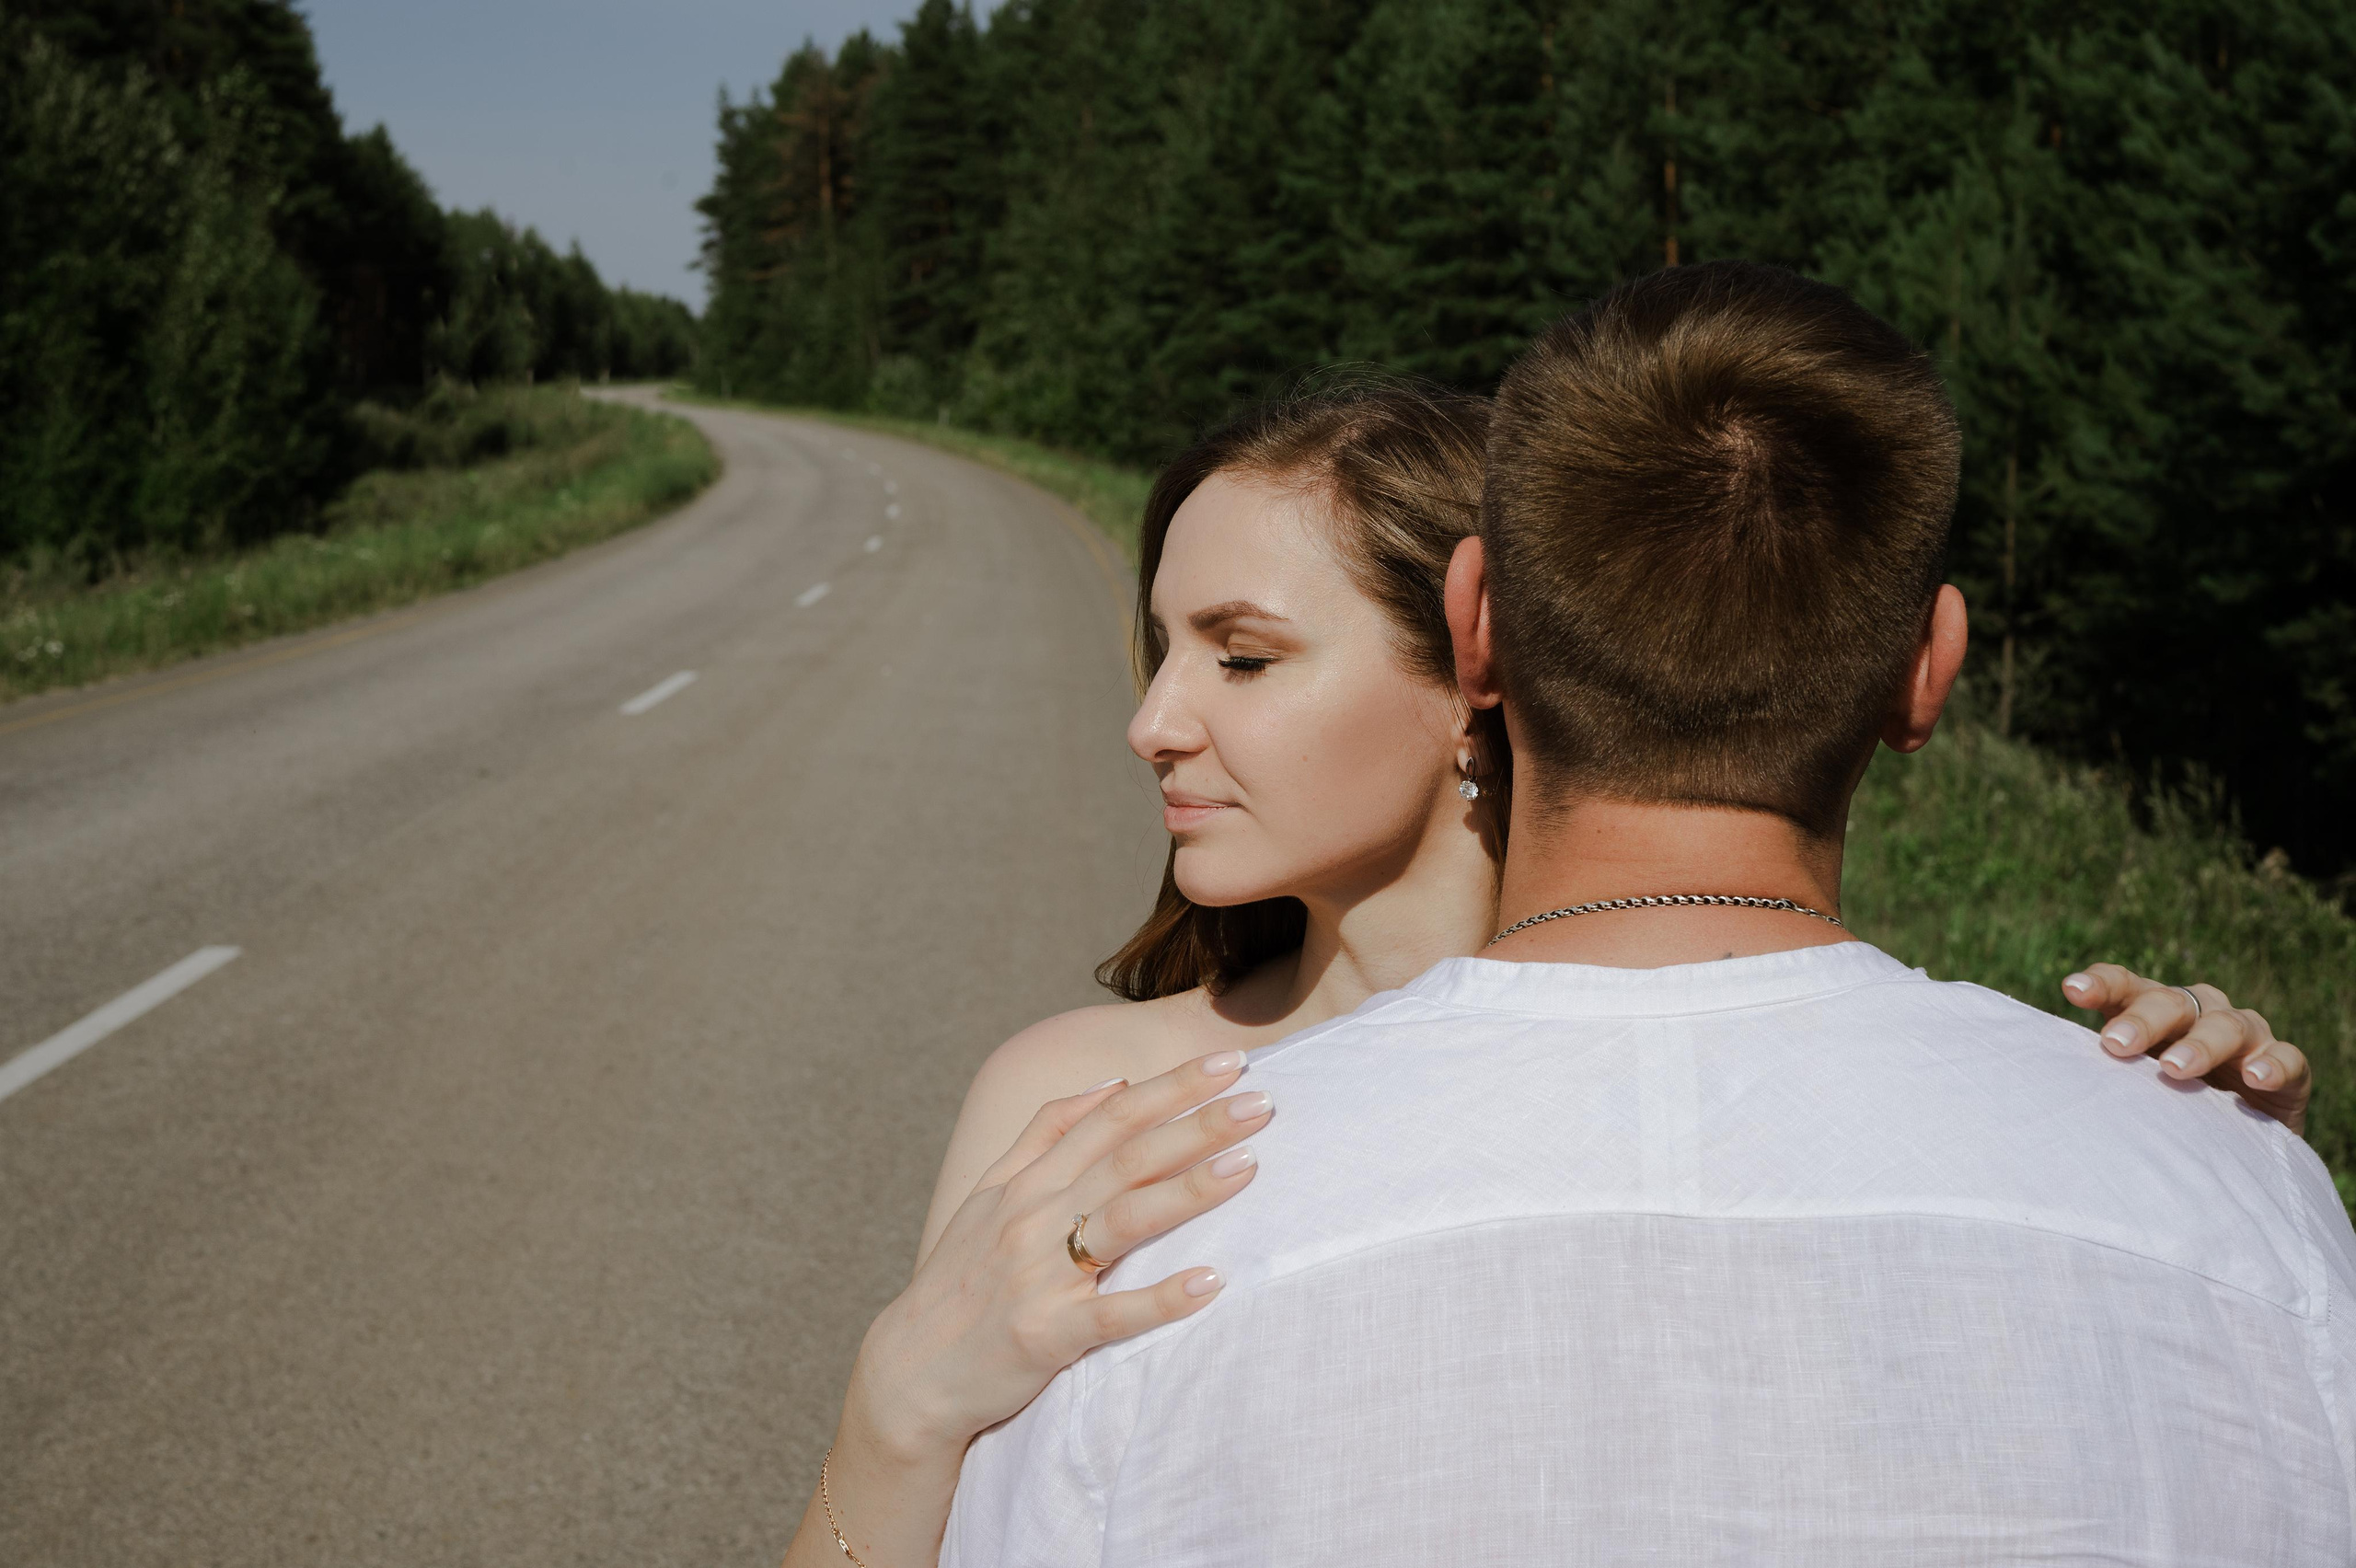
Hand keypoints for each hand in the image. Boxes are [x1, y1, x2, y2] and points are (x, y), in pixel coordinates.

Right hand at [848, 1051, 1270, 1458]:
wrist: (912, 1371)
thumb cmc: (962, 1278)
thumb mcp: (990, 1192)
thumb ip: (1046, 1132)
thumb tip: (1113, 1082)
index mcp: (1029, 1180)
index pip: (1110, 1116)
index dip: (1171, 1086)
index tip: (1227, 1062)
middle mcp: (1035, 1217)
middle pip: (1128, 1158)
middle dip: (1198, 1123)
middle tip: (1262, 1101)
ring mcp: (1040, 1276)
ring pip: (1124, 1220)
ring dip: (1189, 1191)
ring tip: (1248, 1165)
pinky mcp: (1047, 1335)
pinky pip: (1112, 1314)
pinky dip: (1161, 1299)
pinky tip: (1210, 1283)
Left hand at [2063, 964, 2309, 1133]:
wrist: (2231, 1154)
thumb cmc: (2162, 1113)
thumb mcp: (2128, 1092)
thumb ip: (2100, 1077)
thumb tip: (2046, 1082)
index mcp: (2153, 1013)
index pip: (2125, 986)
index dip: (2101, 984)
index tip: (2072, 991)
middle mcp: (2199, 1015)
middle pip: (2173, 1002)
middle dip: (2144, 1020)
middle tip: (2116, 1044)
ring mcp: (2246, 1039)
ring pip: (2228, 1024)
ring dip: (2201, 1044)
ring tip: (2175, 1069)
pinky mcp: (2286, 1073)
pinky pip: (2288, 1058)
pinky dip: (2273, 1064)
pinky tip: (2255, 1078)